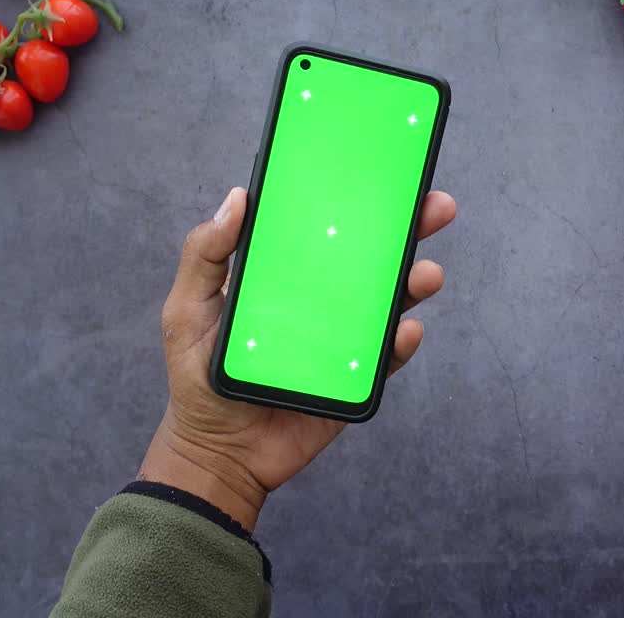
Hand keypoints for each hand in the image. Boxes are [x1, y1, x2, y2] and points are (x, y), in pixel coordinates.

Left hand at [141, 186, 456, 529]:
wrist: (218, 453)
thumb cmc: (198, 378)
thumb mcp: (187, 309)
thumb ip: (204, 255)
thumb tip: (238, 197)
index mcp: (288, 273)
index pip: (328, 227)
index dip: (358, 198)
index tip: (384, 170)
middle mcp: (323, 298)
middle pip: (373, 255)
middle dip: (409, 228)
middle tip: (436, 206)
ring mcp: (344, 337)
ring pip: (390, 300)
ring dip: (415, 282)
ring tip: (426, 274)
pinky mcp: (357, 376)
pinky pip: (387, 355)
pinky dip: (401, 341)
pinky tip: (405, 330)